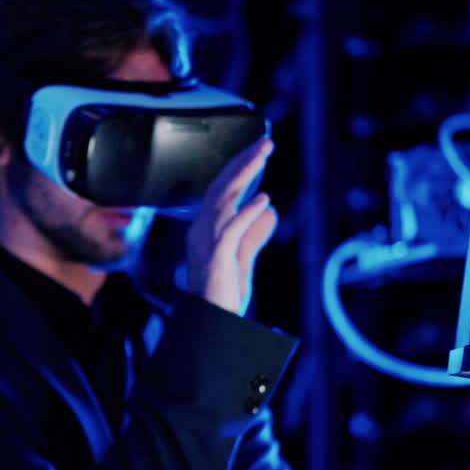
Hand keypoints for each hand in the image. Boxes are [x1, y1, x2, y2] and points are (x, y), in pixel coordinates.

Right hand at [184, 137, 277, 315]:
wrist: (210, 328)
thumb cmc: (222, 297)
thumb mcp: (242, 259)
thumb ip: (253, 234)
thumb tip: (269, 210)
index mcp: (204, 231)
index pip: (220, 190)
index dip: (238, 167)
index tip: (258, 150)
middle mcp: (200, 232)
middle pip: (220, 187)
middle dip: (243, 162)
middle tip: (265, 142)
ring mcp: (206, 245)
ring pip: (224, 201)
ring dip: (245, 175)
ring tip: (264, 155)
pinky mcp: (216, 259)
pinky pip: (231, 231)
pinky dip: (246, 213)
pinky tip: (264, 199)